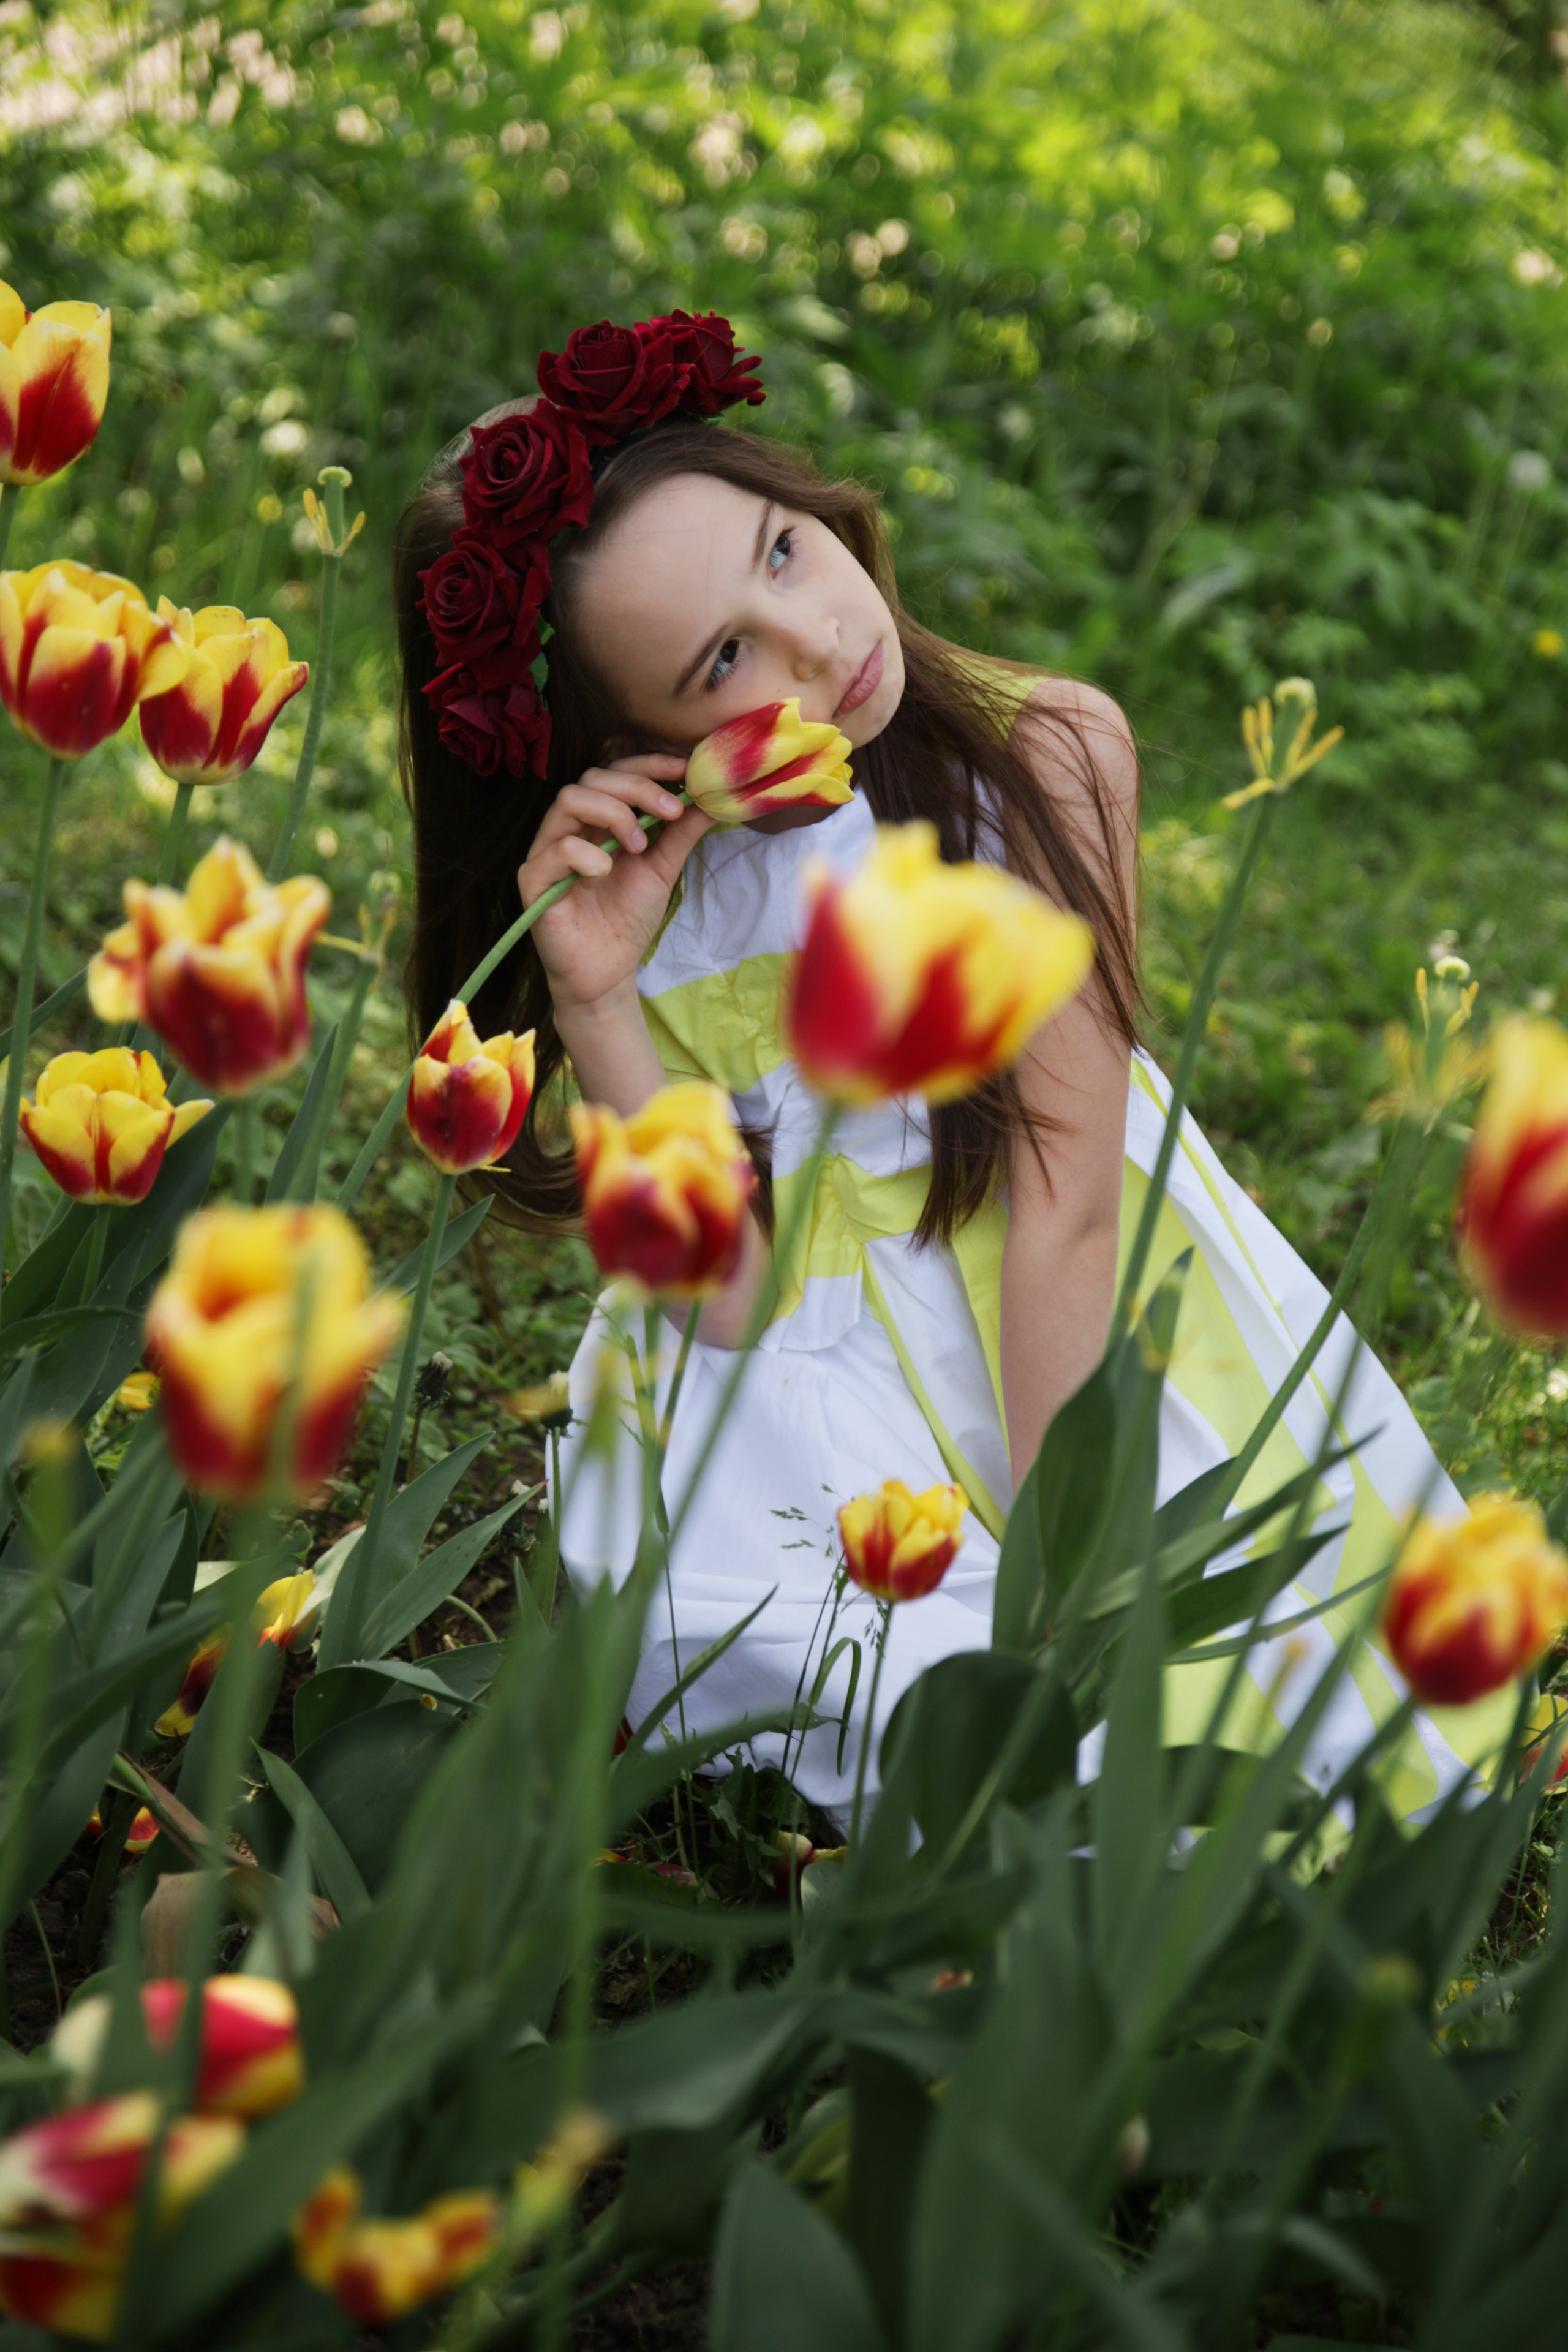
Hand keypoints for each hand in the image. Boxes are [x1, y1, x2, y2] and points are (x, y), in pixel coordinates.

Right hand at [517, 752, 714, 1016]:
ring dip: (613, 813)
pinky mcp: (533, 880)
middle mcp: (569, 828)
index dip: (647, 764)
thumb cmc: (627, 920)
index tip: (683, 769)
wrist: (607, 973)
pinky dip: (588, 856)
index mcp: (597, 820)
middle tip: (671, 813)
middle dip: (638, 788)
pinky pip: (557, 850)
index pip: (615, 772)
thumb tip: (713, 797)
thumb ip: (681, 833)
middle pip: (593, 777)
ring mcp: (547, 851)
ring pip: (569, 799)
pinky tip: (606, 874)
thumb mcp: (662, 869)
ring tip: (638, 846)